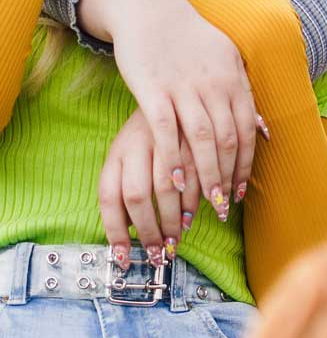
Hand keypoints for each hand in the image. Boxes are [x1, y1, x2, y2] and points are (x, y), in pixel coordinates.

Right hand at [79, 0, 262, 221]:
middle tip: (223, 208)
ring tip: (205, 204)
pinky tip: (174, 182)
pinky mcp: (154, 90)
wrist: (151, 10)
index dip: (246, 163)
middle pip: (227, 141)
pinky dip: (172, 158)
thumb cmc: (189, 39)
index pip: (247, 130)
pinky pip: (166, 131)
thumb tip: (264, 129)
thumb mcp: (226, 60)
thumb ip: (243, 94)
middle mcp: (215, 86)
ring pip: (202, 140)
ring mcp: (184, 88)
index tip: (242, 190)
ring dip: (206, 176)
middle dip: (228, 178)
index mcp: (234, 79)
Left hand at [97, 109, 201, 266]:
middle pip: (137, 195)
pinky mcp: (194, 130)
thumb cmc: (150, 129)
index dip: (114, 231)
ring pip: (169, 186)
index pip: (109, 197)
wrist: (174, 80)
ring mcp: (166, 137)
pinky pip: (198, 169)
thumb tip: (126, 229)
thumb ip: (125, 186)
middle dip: (149, 230)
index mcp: (117, 151)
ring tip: (182, 235)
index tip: (123, 257)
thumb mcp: (129, 153)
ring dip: (177, 217)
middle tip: (160, 252)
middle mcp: (137, 144)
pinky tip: (207, 208)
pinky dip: (203, 194)